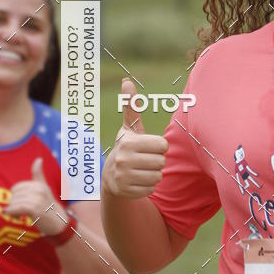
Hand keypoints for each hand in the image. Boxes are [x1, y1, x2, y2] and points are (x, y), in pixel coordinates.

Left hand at [4, 158, 68, 236]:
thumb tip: (39, 159)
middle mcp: (39, 190)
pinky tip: (15, 216)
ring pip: (14, 202)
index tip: (22, 204)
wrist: (59, 224)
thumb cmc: (48, 207)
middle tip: (21, 212)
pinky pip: (16, 208)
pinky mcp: (35, 209)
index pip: (16, 188)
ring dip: (14, 211)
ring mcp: (38, 199)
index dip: (16, 197)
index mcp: (40, 184)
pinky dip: (12, 213)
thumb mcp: (44, 189)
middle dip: (14, 205)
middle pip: (14, 195)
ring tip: (21, 216)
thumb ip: (38, 174)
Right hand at [102, 78, 167, 198]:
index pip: (163, 145)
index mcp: (128, 142)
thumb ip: (131, 106)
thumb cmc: (127, 148)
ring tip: (141, 170)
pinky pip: (152, 188)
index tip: (149, 147)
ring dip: (154, 174)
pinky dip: (148, 186)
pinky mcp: (126, 192)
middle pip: (162, 162)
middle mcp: (124, 159)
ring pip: (158, 176)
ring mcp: (124, 177)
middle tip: (145, 160)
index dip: (159, 147)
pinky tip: (138, 181)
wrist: (110, 176)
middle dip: (157, 161)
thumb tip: (127, 81)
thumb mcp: (129, 128)